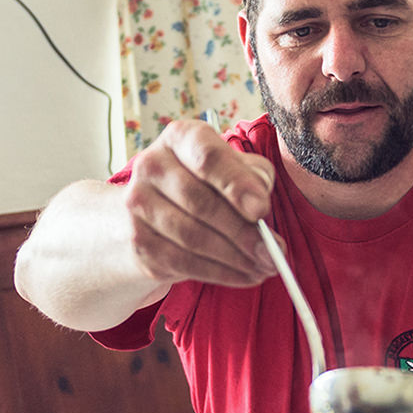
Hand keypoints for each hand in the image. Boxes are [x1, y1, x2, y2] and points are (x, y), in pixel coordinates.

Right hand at [119, 118, 275, 289]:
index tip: (262, 209)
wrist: (155, 212)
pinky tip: (245, 275)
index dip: (236, 184)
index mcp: (180, 138)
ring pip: (193, 237)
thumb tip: (261, 205)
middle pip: (201, 202)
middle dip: (244, 232)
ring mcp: (139, 204)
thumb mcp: (234, 168)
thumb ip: (253, 177)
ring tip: (265, 266)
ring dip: (236, 258)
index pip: (208, 157)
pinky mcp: (138, 240)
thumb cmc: (207, 184)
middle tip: (274, 251)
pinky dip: (221, 273)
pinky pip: (184, 262)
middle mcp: (152, 165)